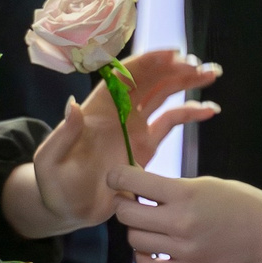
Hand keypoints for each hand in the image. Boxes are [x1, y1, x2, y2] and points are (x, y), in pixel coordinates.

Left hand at [15, 49, 222, 235]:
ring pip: (163, 96)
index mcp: (97, 109)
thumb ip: (64, 134)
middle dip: (174, 69)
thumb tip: (73, 105)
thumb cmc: (53, 183)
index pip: (124, 77)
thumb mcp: (50, 160)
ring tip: (211, 74)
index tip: (172, 55)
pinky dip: (189, 113)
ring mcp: (133, 128)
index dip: (148, 62)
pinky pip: (170, 123)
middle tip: (199, 65)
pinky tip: (209, 109)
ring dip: (185, 82)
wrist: (67, 207)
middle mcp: (117, 112)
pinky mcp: (145, 147)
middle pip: (149, 80)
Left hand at [108, 164, 261, 262]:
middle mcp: (181, 223)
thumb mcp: (203, 184)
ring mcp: (184, 250)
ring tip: (148, 223)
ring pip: (134, 240)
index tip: (116, 176)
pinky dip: (143, 257)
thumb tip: (134, 187)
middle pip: (127, 214)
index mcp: (185, 194)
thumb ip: (169, 188)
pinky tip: (152, 247)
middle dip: (124, 204)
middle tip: (132, 200)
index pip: (133, 182)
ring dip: (135, 229)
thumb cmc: (238, 202)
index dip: (117, 176)